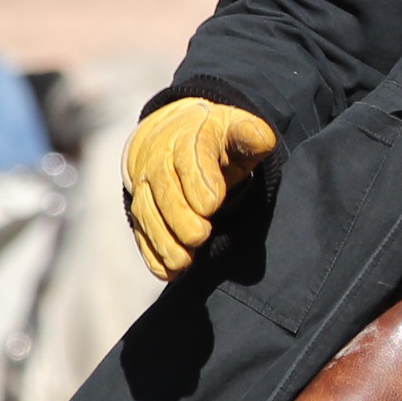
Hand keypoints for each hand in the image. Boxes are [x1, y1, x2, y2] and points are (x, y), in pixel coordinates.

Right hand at [124, 98, 278, 279]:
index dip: (198, 181)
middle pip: (163, 188)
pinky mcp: (139, 208)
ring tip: (183, 262)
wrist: (172, 136)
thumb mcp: (236, 129)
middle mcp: (159, 160)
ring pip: (146, 212)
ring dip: (163, 239)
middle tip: (200, 237)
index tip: (211, 205)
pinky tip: (167, 271)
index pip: (189, 156)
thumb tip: (263, 139)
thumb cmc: (215, 139)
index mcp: (188, 137)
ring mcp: (145, 185)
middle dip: (179, 215)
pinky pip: (140, 230)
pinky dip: (151, 253)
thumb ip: (251, 135)